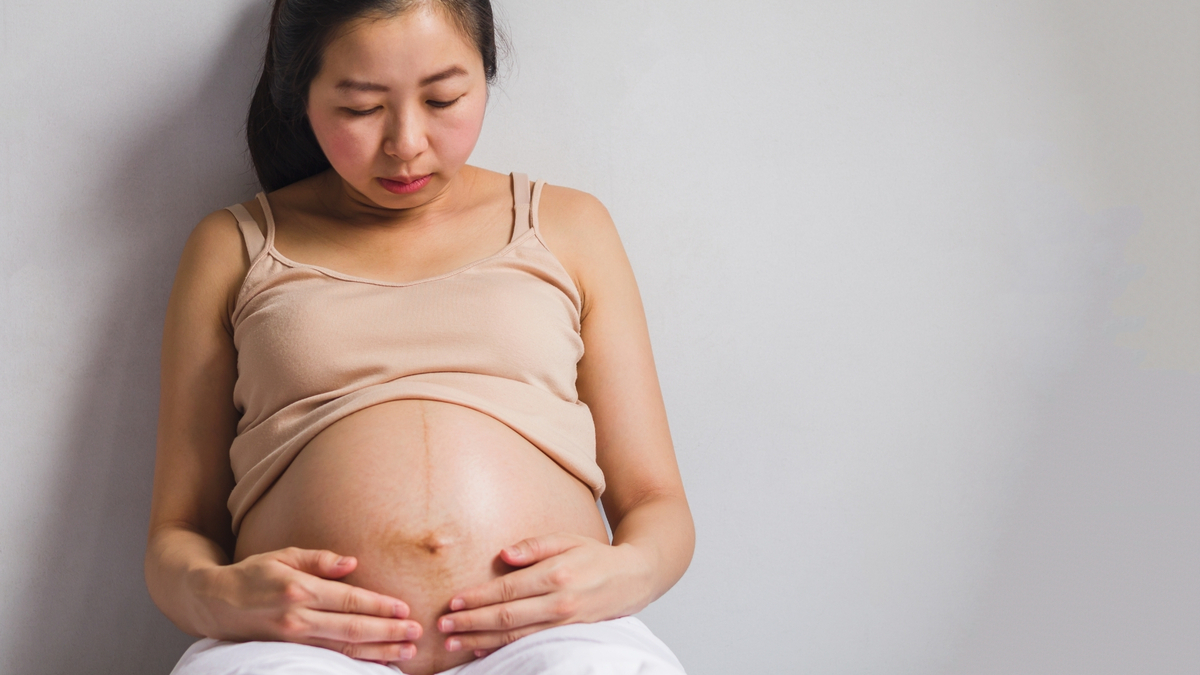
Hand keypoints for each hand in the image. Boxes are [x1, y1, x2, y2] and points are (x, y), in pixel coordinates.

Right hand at [189, 547, 422, 663]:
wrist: (214, 603)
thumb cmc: (252, 573)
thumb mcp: (284, 555)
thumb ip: (320, 559)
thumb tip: (353, 563)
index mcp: (300, 589)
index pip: (350, 600)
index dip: (380, 606)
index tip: (405, 609)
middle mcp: (298, 618)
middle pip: (352, 628)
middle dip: (388, 632)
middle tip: (416, 633)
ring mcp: (293, 639)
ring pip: (344, 649)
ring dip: (378, 651)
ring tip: (406, 652)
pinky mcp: (289, 652)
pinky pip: (329, 659)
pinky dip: (355, 662)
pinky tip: (376, 662)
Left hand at [437, 533, 650, 655]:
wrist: (633, 579)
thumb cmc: (594, 556)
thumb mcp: (567, 539)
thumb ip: (534, 546)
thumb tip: (503, 555)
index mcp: (556, 574)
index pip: (508, 589)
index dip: (478, 597)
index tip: (453, 601)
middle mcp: (560, 602)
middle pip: (506, 616)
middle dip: (471, 622)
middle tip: (443, 626)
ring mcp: (565, 623)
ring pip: (515, 636)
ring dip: (481, 640)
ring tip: (453, 643)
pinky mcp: (568, 635)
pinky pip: (530, 645)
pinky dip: (504, 649)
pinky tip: (483, 650)